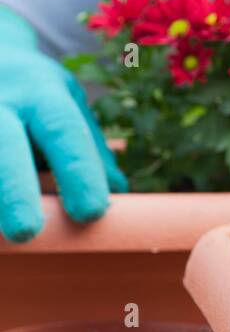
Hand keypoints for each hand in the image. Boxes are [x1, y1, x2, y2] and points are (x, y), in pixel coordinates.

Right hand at [0, 8, 127, 241]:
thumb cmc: (36, 93)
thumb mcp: (68, 104)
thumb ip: (89, 148)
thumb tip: (117, 193)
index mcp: (42, 93)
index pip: (64, 130)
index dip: (79, 170)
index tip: (92, 212)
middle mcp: (1, 101)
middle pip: (5, 145)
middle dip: (14, 190)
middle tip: (27, 232)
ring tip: (0, 239)